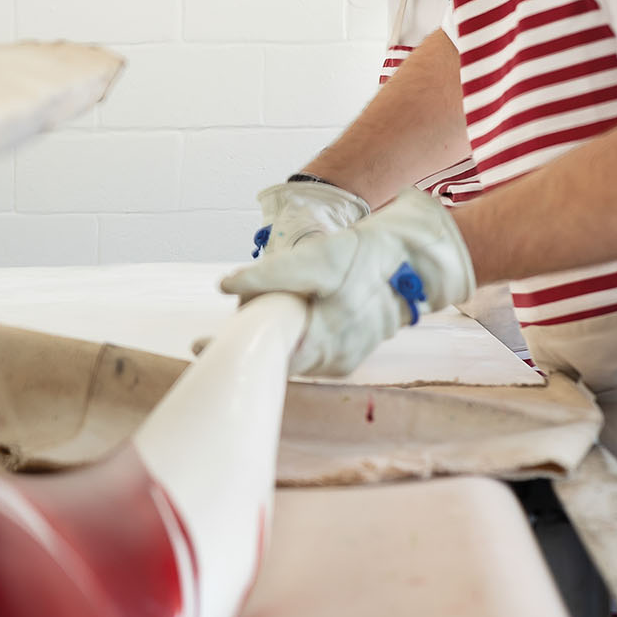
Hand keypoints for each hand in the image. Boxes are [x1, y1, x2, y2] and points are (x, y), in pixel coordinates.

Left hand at [224, 188, 475, 376]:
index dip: (230, 352)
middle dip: (247, 346)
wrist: (418, 259)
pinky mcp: (346, 351)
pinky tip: (279, 324)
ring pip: (290, 356)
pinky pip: (308, 352)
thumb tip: (227, 286)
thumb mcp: (319, 258)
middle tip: (212, 337)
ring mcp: (341, 357)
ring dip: (268, 343)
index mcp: (324, 343)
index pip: (265, 358)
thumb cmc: (368, 256)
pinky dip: (290, 340)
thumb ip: (272, 276)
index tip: (198, 347)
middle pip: (275, 360)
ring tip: (243, 327)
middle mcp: (332, 359)